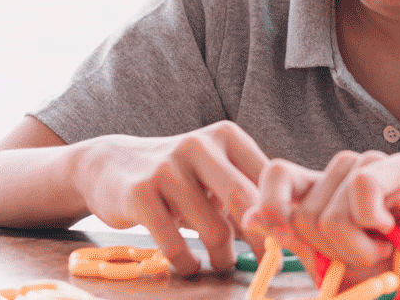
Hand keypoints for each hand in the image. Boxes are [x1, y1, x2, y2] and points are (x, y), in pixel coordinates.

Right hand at [70, 121, 268, 274]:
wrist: (111, 164)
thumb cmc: (176, 174)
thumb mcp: (213, 171)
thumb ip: (246, 194)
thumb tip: (286, 233)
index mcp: (224, 136)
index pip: (265, 178)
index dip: (281, 214)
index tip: (288, 242)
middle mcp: (196, 145)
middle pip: (244, 200)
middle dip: (261, 238)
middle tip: (267, 262)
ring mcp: (166, 168)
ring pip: (213, 229)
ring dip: (222, 257)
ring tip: (222, 263)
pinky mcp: (140, 194)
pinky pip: (176, 243)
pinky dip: (188, 263)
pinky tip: (190, 265)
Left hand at [243, 151, 399, 299]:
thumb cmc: (394, 267)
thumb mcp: (335, 261)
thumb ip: (295, 239)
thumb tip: (250, 218)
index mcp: (322, 189)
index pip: (275, 175)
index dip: (268, 205)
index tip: (282, 237)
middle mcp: (343, 171)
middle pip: (303, 211)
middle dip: (330, 249)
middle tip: (366, 255)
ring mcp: (373, 163)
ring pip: (330, 209)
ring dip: (356, 246)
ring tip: (385, 247)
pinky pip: (362, 188)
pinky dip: (371, 222)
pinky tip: (393, 232)